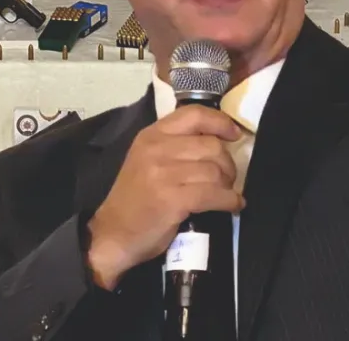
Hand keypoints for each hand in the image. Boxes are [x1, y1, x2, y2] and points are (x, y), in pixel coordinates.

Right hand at [85, 105, 245, 289]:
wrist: (114, 232)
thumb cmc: (135, 198)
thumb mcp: (148, 160)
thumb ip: (175, 146)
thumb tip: (219, 142)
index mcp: (150, 135)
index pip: (194, 115)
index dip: (221, 122)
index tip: (234, 135)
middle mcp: (156, 149)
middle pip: (211, 145)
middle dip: (227, 164)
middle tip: (226, 179)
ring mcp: (163, 174)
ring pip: (215, 171)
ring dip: (228, 185)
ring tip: (224, 194)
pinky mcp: (173, 199)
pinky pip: (214, 194)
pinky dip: (230, 200)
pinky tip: (232, 205)